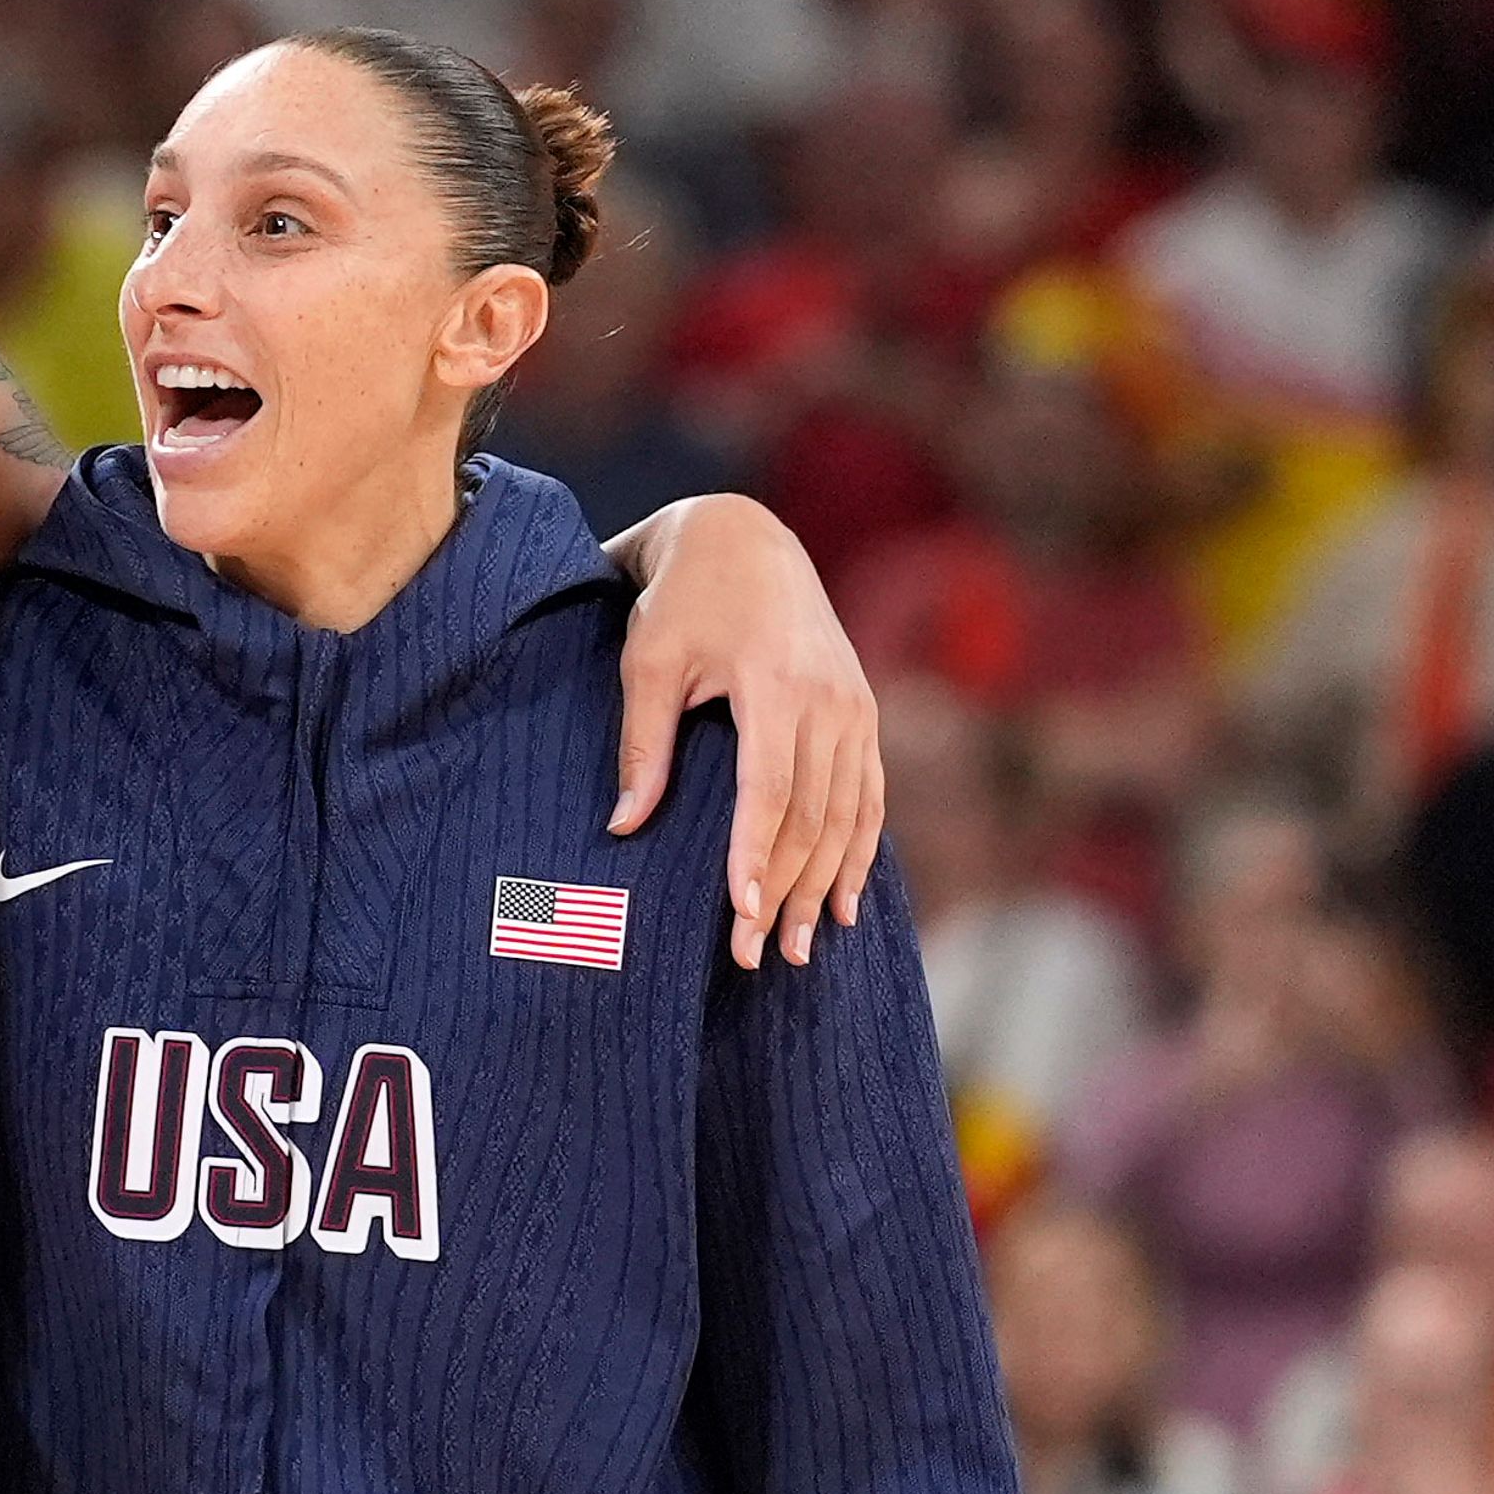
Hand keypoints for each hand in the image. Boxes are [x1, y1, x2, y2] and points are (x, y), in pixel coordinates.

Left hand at [605, 495, 881, 970]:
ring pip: (847, 814)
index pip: (770, 792)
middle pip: (813, 816)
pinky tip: (845, 902)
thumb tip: (623, 828)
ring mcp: (855, 706)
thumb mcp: (648, 661)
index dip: (756, 858)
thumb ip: (642, 745)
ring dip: (826, 885)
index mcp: (775, 683)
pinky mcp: (862, 711)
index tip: (741, 915)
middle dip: (788, 890)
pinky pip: (870, 794)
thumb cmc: (682, 599)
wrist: (744, 538)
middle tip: (759, 955)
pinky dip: (860, 851)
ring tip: (801, 947)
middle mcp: (829, 699)